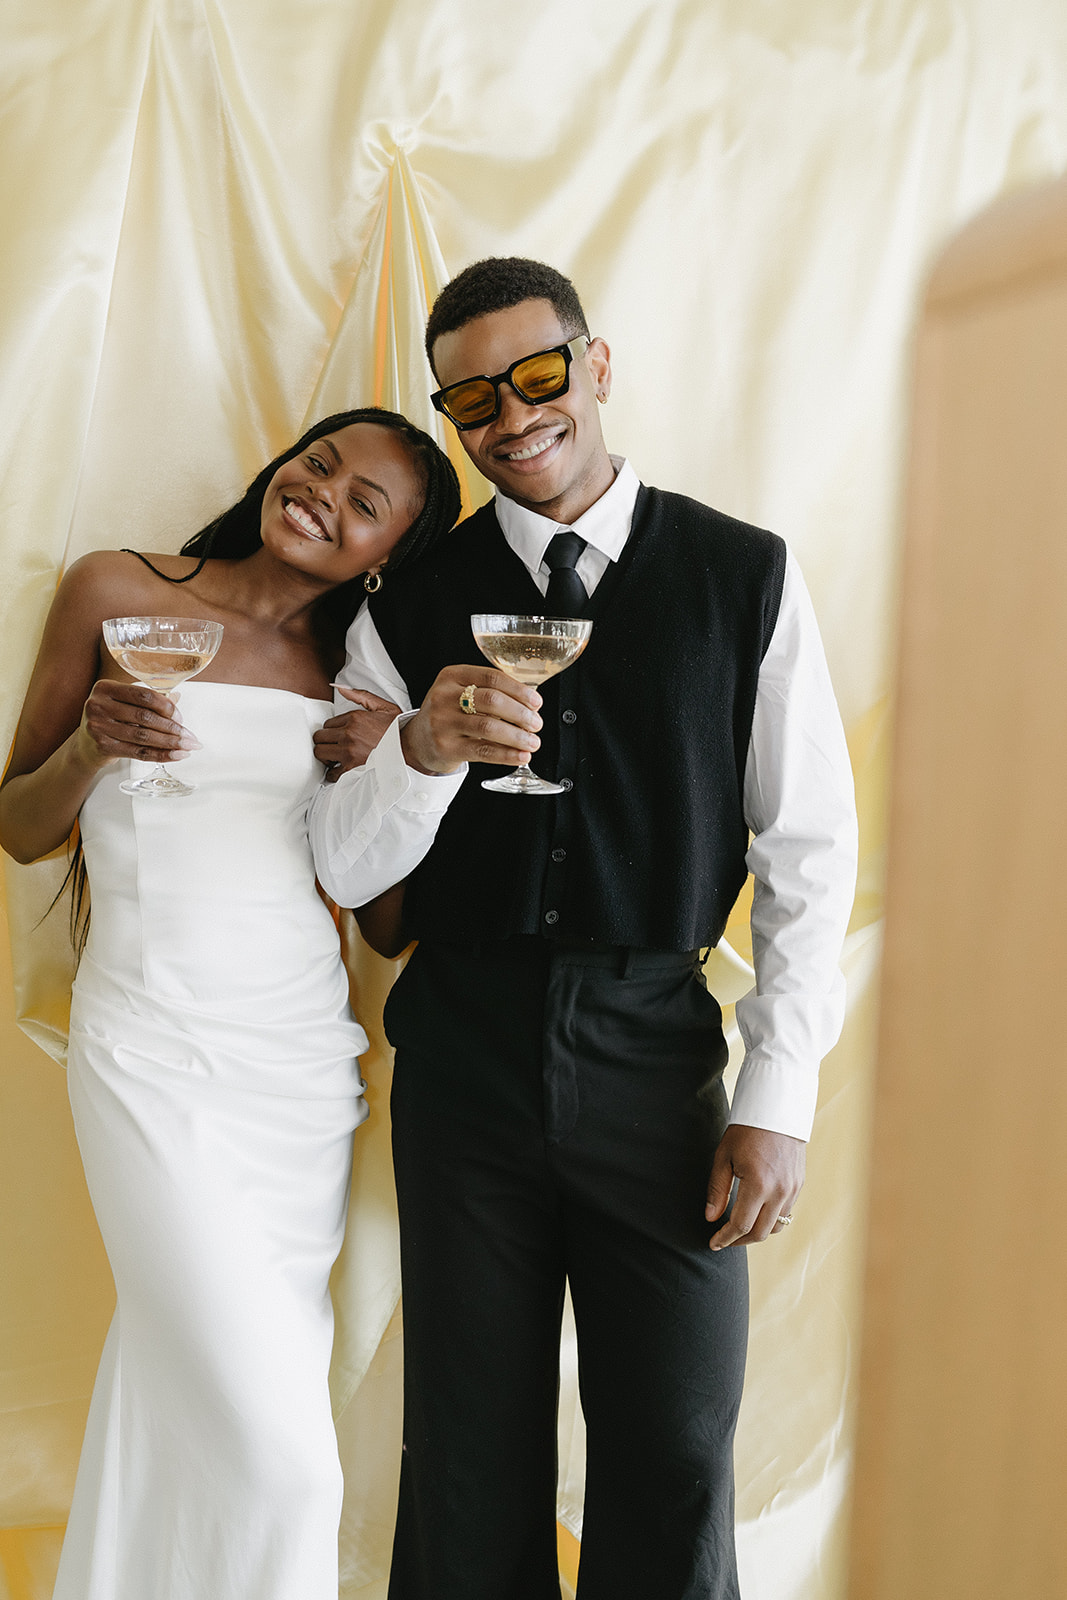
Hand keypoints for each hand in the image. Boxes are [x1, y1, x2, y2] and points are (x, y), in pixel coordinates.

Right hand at [77, 680, 196, 768]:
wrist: (86, 745)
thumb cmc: (110, 719)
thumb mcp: (124, 703)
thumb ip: (148, 699)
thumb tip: (177, 697)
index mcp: (105, 687)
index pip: (144, 695)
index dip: (167, 706)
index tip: (180, 717)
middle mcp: (98, 705)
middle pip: (145, 717)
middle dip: (173, 728)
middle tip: (190, 737)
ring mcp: (98, 726)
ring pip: (143, 736)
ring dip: (170, 743)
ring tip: (187, 747)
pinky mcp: (103, 746)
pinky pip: (139, 752)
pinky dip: (160, 754)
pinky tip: (175, 755)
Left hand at [314, 687, 401, 780]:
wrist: (411, 749)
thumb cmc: (399, 730)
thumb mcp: (382, 707)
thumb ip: (359, 695)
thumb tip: (339, 687)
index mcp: (354, 718)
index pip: (328, 724)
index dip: (332, 730)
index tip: (338, 736)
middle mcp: (348, 734)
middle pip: (319, 738)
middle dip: (325, 742)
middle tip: (333, 746)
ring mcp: (349, 752)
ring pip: (320, 753)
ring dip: (326, 756)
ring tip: (334, 757)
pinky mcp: (352, 768)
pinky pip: (331, 773)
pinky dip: (333, 773)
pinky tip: (339, 770)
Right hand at [399, 664, 541, 775]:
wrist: (419, 740)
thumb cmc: (450, 713)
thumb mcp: (461, 692)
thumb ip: (490, 691)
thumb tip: (531, 704)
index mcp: (452, 676)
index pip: (492, 677)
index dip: (519, 690)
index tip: (536, 702)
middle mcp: (444, 696)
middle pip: (492, 701)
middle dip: (521, 713)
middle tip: (536, 724)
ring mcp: (442, 723)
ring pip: (488, 727)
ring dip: (517, 736)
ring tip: (533, 742)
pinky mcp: (446, 748)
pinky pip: (482, 751)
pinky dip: (506, 754)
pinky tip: (521, 756)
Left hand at [704, 1124, 805, 1248]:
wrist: (776, 1110)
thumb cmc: (746, 1131)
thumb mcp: (724, 1157)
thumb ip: (717, 1190)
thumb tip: (711, 1218)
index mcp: (758, 1184)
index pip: (741, 1225)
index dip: (725, 1238)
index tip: (713, 1243)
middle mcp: (779, 1191)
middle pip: (760, 1233)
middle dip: (739, 1241)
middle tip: (724, 1240)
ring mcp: (792, 1189)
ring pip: (776, 1226)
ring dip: (756, 1232)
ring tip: (739, 1229)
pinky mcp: (798, 1185)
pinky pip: (785, 1213)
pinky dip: (770, 1219)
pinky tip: (756, 1213)